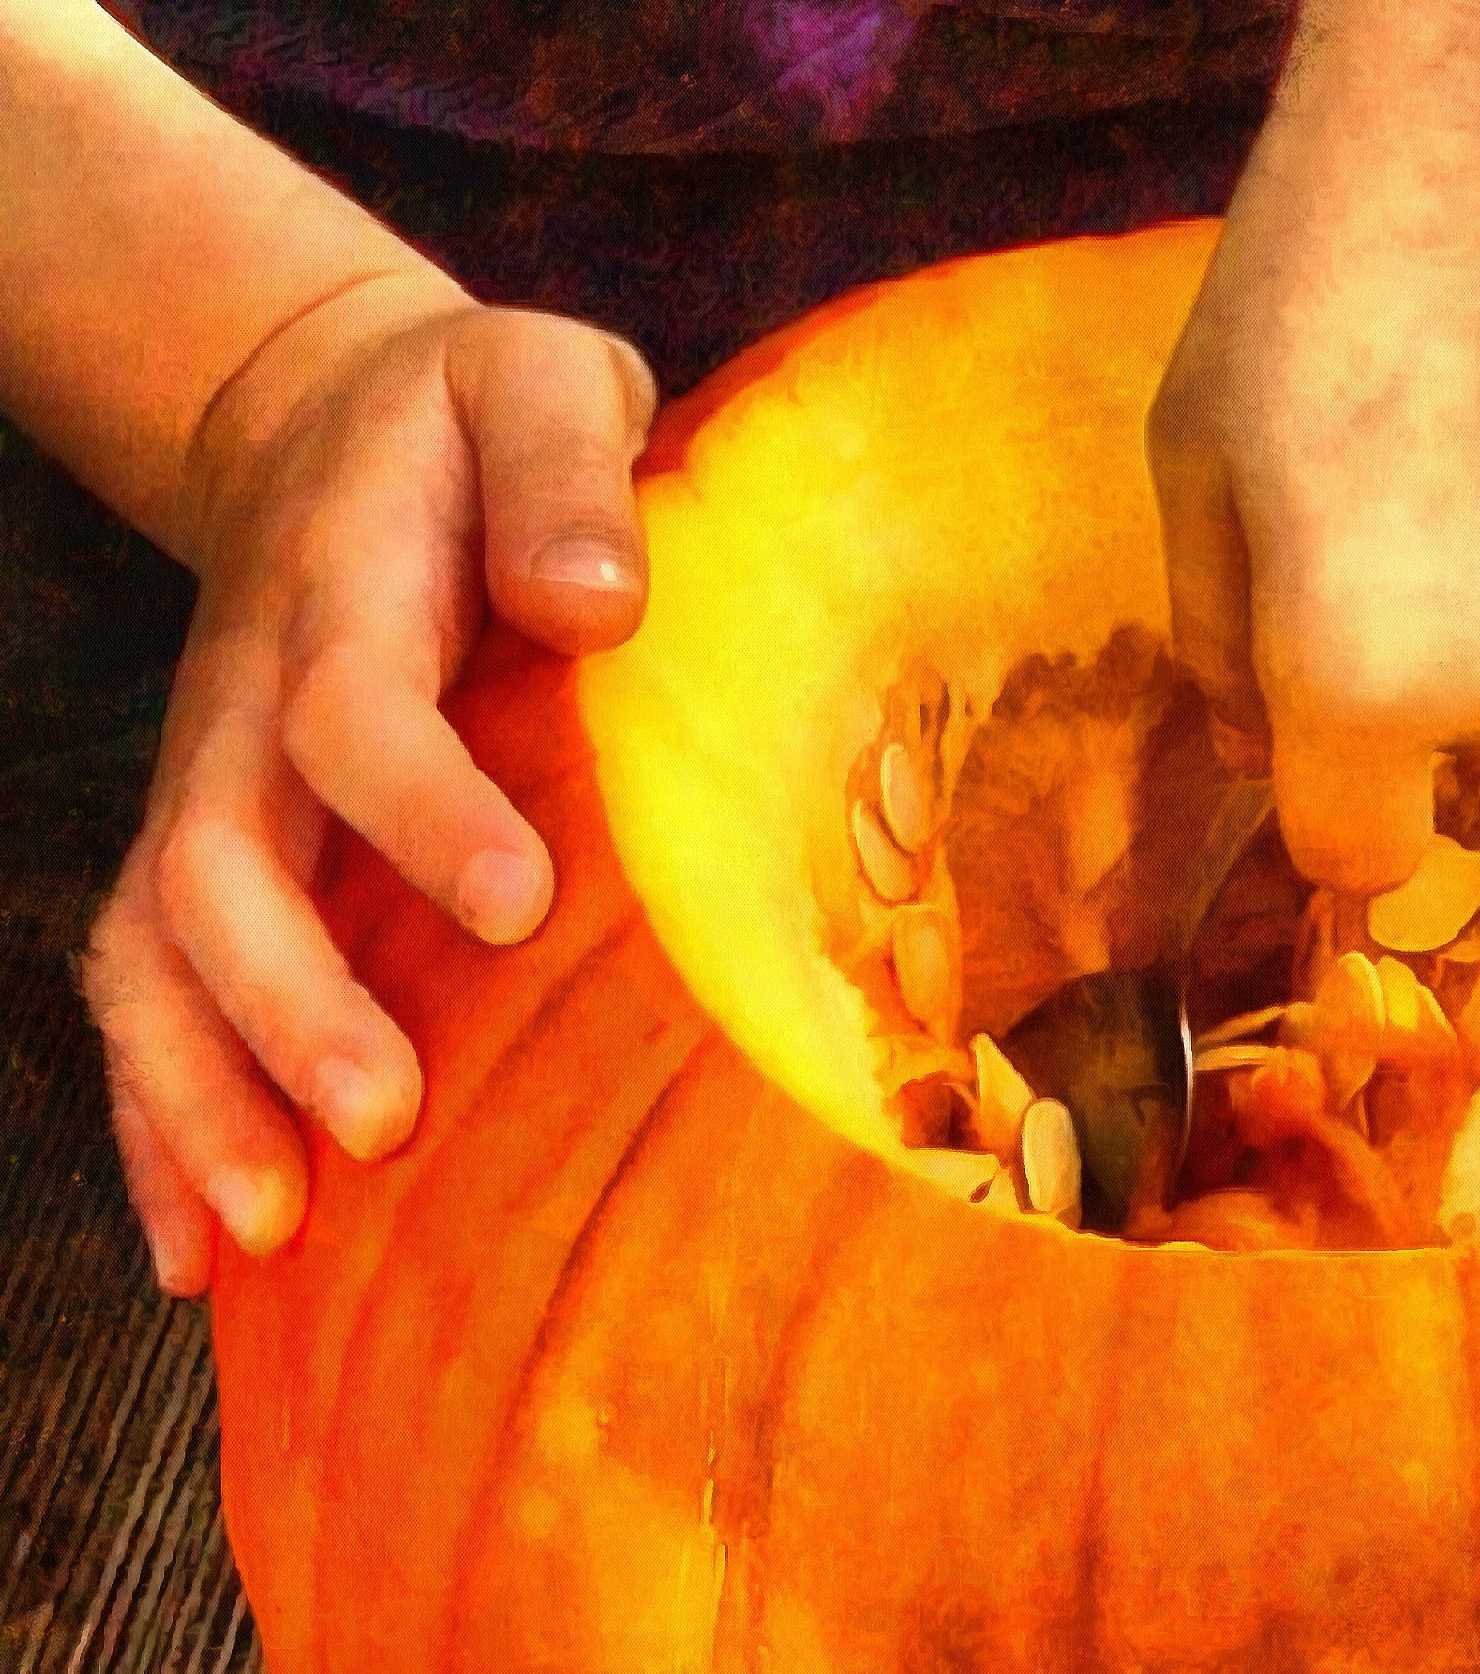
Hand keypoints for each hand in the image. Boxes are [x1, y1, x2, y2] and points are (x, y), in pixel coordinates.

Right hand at [80, 276, 657, 1293]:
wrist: (339, 418)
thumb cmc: (483, 422)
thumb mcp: (542, 385)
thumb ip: (566, 471)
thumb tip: (594, 604)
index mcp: (341, 586)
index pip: (353, 707)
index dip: (421, 806)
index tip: (514, 904)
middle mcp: (249, 702)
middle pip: (219, 863)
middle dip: (289, 1004)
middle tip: (383, 1123)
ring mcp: (213, 781)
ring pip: (156, 951)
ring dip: (199, 1094)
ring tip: (268, 1232)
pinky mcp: (216, 840)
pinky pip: (150, 984)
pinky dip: (162, 1117)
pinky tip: (203, 1247)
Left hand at [1149, 0, 1479, 891]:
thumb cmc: (1315, 266)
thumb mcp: (1197, 454)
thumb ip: (1215, 638)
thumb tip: (1253, 744)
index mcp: (1370, 680)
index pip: (1359, 856)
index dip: (1327, 797)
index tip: (1318, 720)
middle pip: (1466, 740)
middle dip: (1423, 662)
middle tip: (1400, 489)